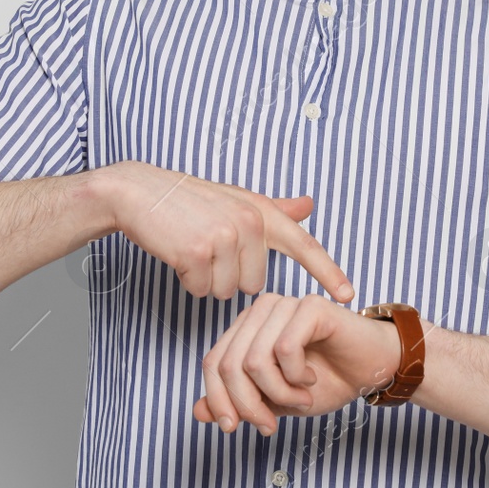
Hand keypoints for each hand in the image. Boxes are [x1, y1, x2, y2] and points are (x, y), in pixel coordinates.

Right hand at [105, 162, 353, 302]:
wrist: (138, 193)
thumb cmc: (188, 200)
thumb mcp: (236, 199)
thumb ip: (274, 208)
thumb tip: (309, 205)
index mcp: (261, 211)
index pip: (303, 245)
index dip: (328, 272)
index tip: (350, 294)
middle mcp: (249, 222)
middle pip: (254, 284)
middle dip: (228, 275)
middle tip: (207, 247)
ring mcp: (224, 237)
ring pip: (226, 291)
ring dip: (206, 279)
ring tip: (191, 247)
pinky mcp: (197, 253)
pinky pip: (201, 290)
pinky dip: (187, 280)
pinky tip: (177, 253)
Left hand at [192, 292, 401, 434]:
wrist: (372, 371)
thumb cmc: (327, 380)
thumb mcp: (274, 401)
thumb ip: (238, 403)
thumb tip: (198, 412)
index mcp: (246, 329)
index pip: (211, 364)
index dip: (219, 401)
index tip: (234, 429)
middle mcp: (259, 311)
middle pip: (228, 365)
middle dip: (248, 405)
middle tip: (270, 424)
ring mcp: (284, 305)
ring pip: (254, 360)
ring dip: (278, 393)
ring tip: (300, 397)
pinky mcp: (309, 306)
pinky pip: (284, 349)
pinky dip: (296, 376)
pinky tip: (311, 377)